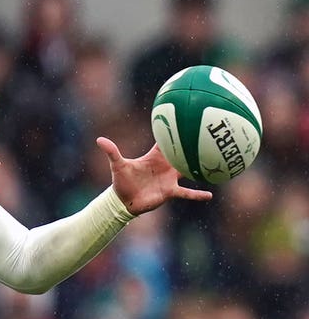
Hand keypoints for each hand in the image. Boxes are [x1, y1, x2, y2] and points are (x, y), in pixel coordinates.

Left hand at [96, 137, 212, 214]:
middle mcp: (165, 166)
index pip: (166, 141)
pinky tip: (210, 194)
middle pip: (182, 153)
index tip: (184, 117)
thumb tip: (99, 139)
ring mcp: (169, 178)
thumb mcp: (117, 165)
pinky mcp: (170, 191)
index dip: (174, 130)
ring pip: (188, 171)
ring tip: (218, 162)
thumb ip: (112, 151)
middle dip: (193, 144)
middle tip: (208, 134)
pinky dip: (196, 194)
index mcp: (154, 157)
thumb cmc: (121, 181)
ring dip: (200, 168)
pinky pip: (186, 193)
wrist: (124, 201)